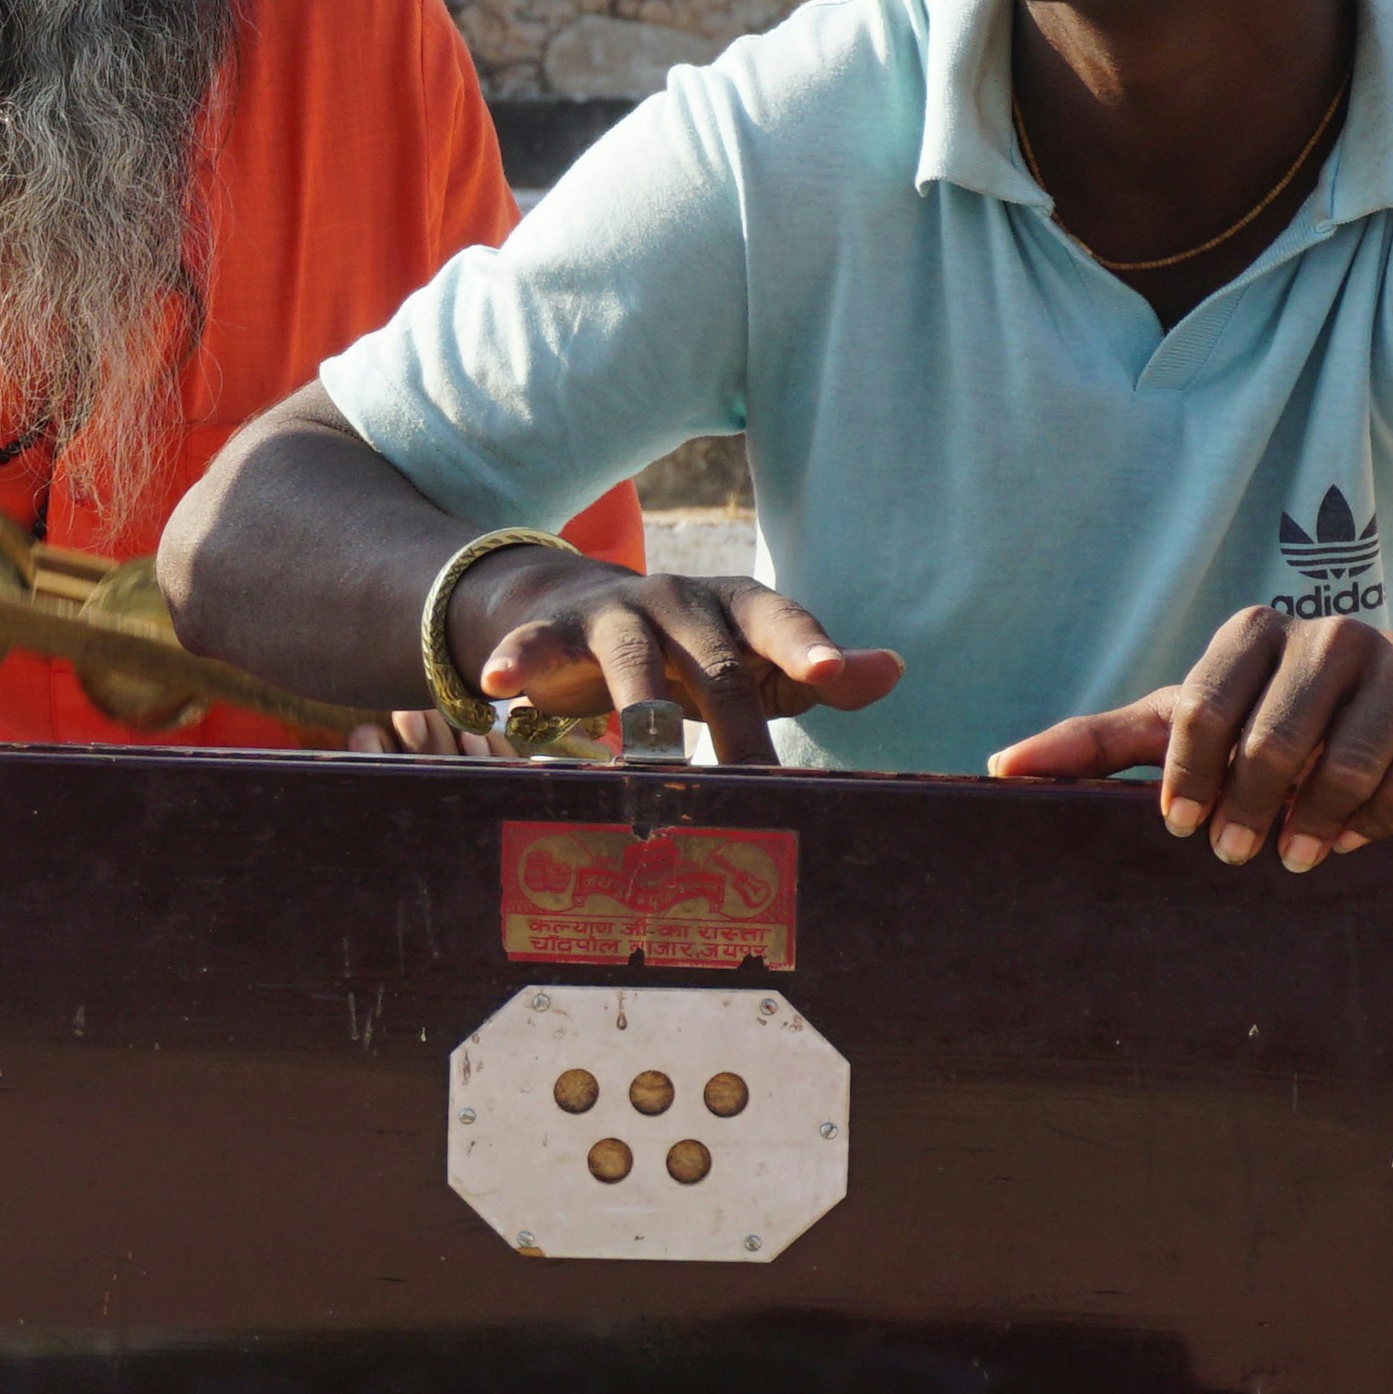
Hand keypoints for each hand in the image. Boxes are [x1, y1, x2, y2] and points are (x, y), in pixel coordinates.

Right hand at [454, 547, 904, 761]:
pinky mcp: (558, 630)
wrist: (580, 605)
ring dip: (642, 713)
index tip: (834, 671)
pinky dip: (518, 660)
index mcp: (739, 608)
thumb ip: (816, 669)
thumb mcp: (754, 660)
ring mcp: (618, 612)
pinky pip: (538, 645)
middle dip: (733, 729)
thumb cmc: (692, 651)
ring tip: (648, 766)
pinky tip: (498, 684)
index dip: (808, 645)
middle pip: (714, 666)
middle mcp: (683, 601)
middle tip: (753, 792)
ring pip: (634, 662)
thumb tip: (894, 670)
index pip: (780, 623)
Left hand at [988, 606, 1392, 869]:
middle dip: (1248, 811)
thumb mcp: (1194, 723)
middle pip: (1270, 740)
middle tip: (1237, 857)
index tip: (1180, 827)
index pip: (1201, 706)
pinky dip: (1376, 823)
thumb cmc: (1287, 722)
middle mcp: (1326, 637)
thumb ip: (1104, 742)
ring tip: (1295, 857)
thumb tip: (1000, 768)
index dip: (1187, 774)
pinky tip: (1355, 840)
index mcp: (1253, 633)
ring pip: (1344, 763)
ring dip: (1314, 825)